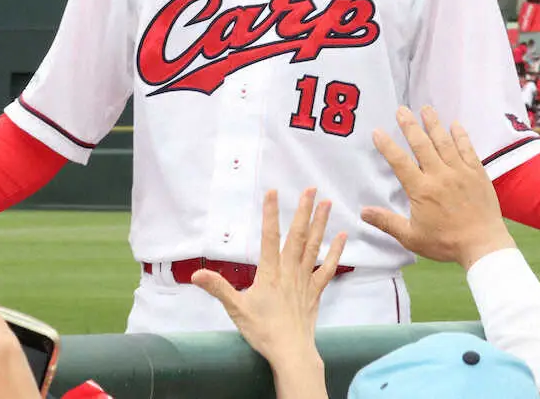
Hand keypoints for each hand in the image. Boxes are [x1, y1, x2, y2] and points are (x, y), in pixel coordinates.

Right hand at [191, 189, 344, 367]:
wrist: (291, 352)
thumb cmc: (263, 331)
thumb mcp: (236, 309)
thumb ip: (218, 288)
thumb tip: (196, 273)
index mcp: (270, 272)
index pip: (269, 237)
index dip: (270, 213)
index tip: (273, 192)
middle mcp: (289, 271)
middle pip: (297, 236)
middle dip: (303, 211)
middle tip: (311, 188)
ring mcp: (305, 280)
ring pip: (314, 246)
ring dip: (320, 224)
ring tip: (327, 203)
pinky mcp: (315, 291)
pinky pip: (327, 268)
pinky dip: (336, 252)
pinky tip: (342, 236)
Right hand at [360, 106, 512, 270]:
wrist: (483, 246)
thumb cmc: (446, 243)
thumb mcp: (411, 237)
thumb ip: (387, 222)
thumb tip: (363, 212)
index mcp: (422, 190)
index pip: (400, 162)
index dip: (387, 146)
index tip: (378, 132)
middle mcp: (440, 175)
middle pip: (422, 145)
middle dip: (410, 125)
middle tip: (401, 110)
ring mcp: (460, 172)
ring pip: (444, 142)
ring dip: (434, 124)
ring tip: (426, 109)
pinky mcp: (477, 173)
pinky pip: (468, 149)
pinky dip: (461, 136)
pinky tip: (455, 124)